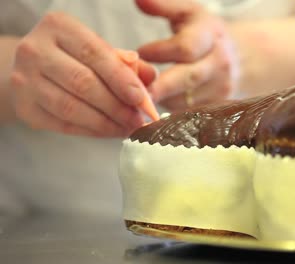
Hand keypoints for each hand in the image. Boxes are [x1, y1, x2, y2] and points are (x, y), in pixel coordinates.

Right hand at [9, 12, 156, 136]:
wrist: (35, 69)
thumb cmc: (76, 57)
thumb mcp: (100, 50)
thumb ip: (127, 63)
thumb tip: (151, 78)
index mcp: (58, 27)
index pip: (94, 54)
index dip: (121, 79)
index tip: (141, 99)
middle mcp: (35, 50)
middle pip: (83, 83)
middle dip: (117, 106)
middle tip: (139, 120)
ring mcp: (24, 80)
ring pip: (72, 108)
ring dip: (106, 123)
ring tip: (129, 128)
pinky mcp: (24, 108)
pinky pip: (63, 125)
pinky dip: (92, 131)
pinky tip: (111, 131)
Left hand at [136, 0, 239, 110]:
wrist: (239, 58)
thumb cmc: (203, 33)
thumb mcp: (187, 13)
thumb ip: (164, 6)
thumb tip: (139, 0)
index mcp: (211, 35)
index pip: (186, 47)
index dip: (161, 52)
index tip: (140, 53)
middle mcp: (220, 62)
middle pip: (189, 77)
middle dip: (161, 86)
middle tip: (136, 91)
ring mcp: (221, 86)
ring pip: (188, 99)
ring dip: (163, 99)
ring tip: (141, 97)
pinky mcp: (218, 105)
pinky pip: (191, 112)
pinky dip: (171, 110)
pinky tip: (156, 107)